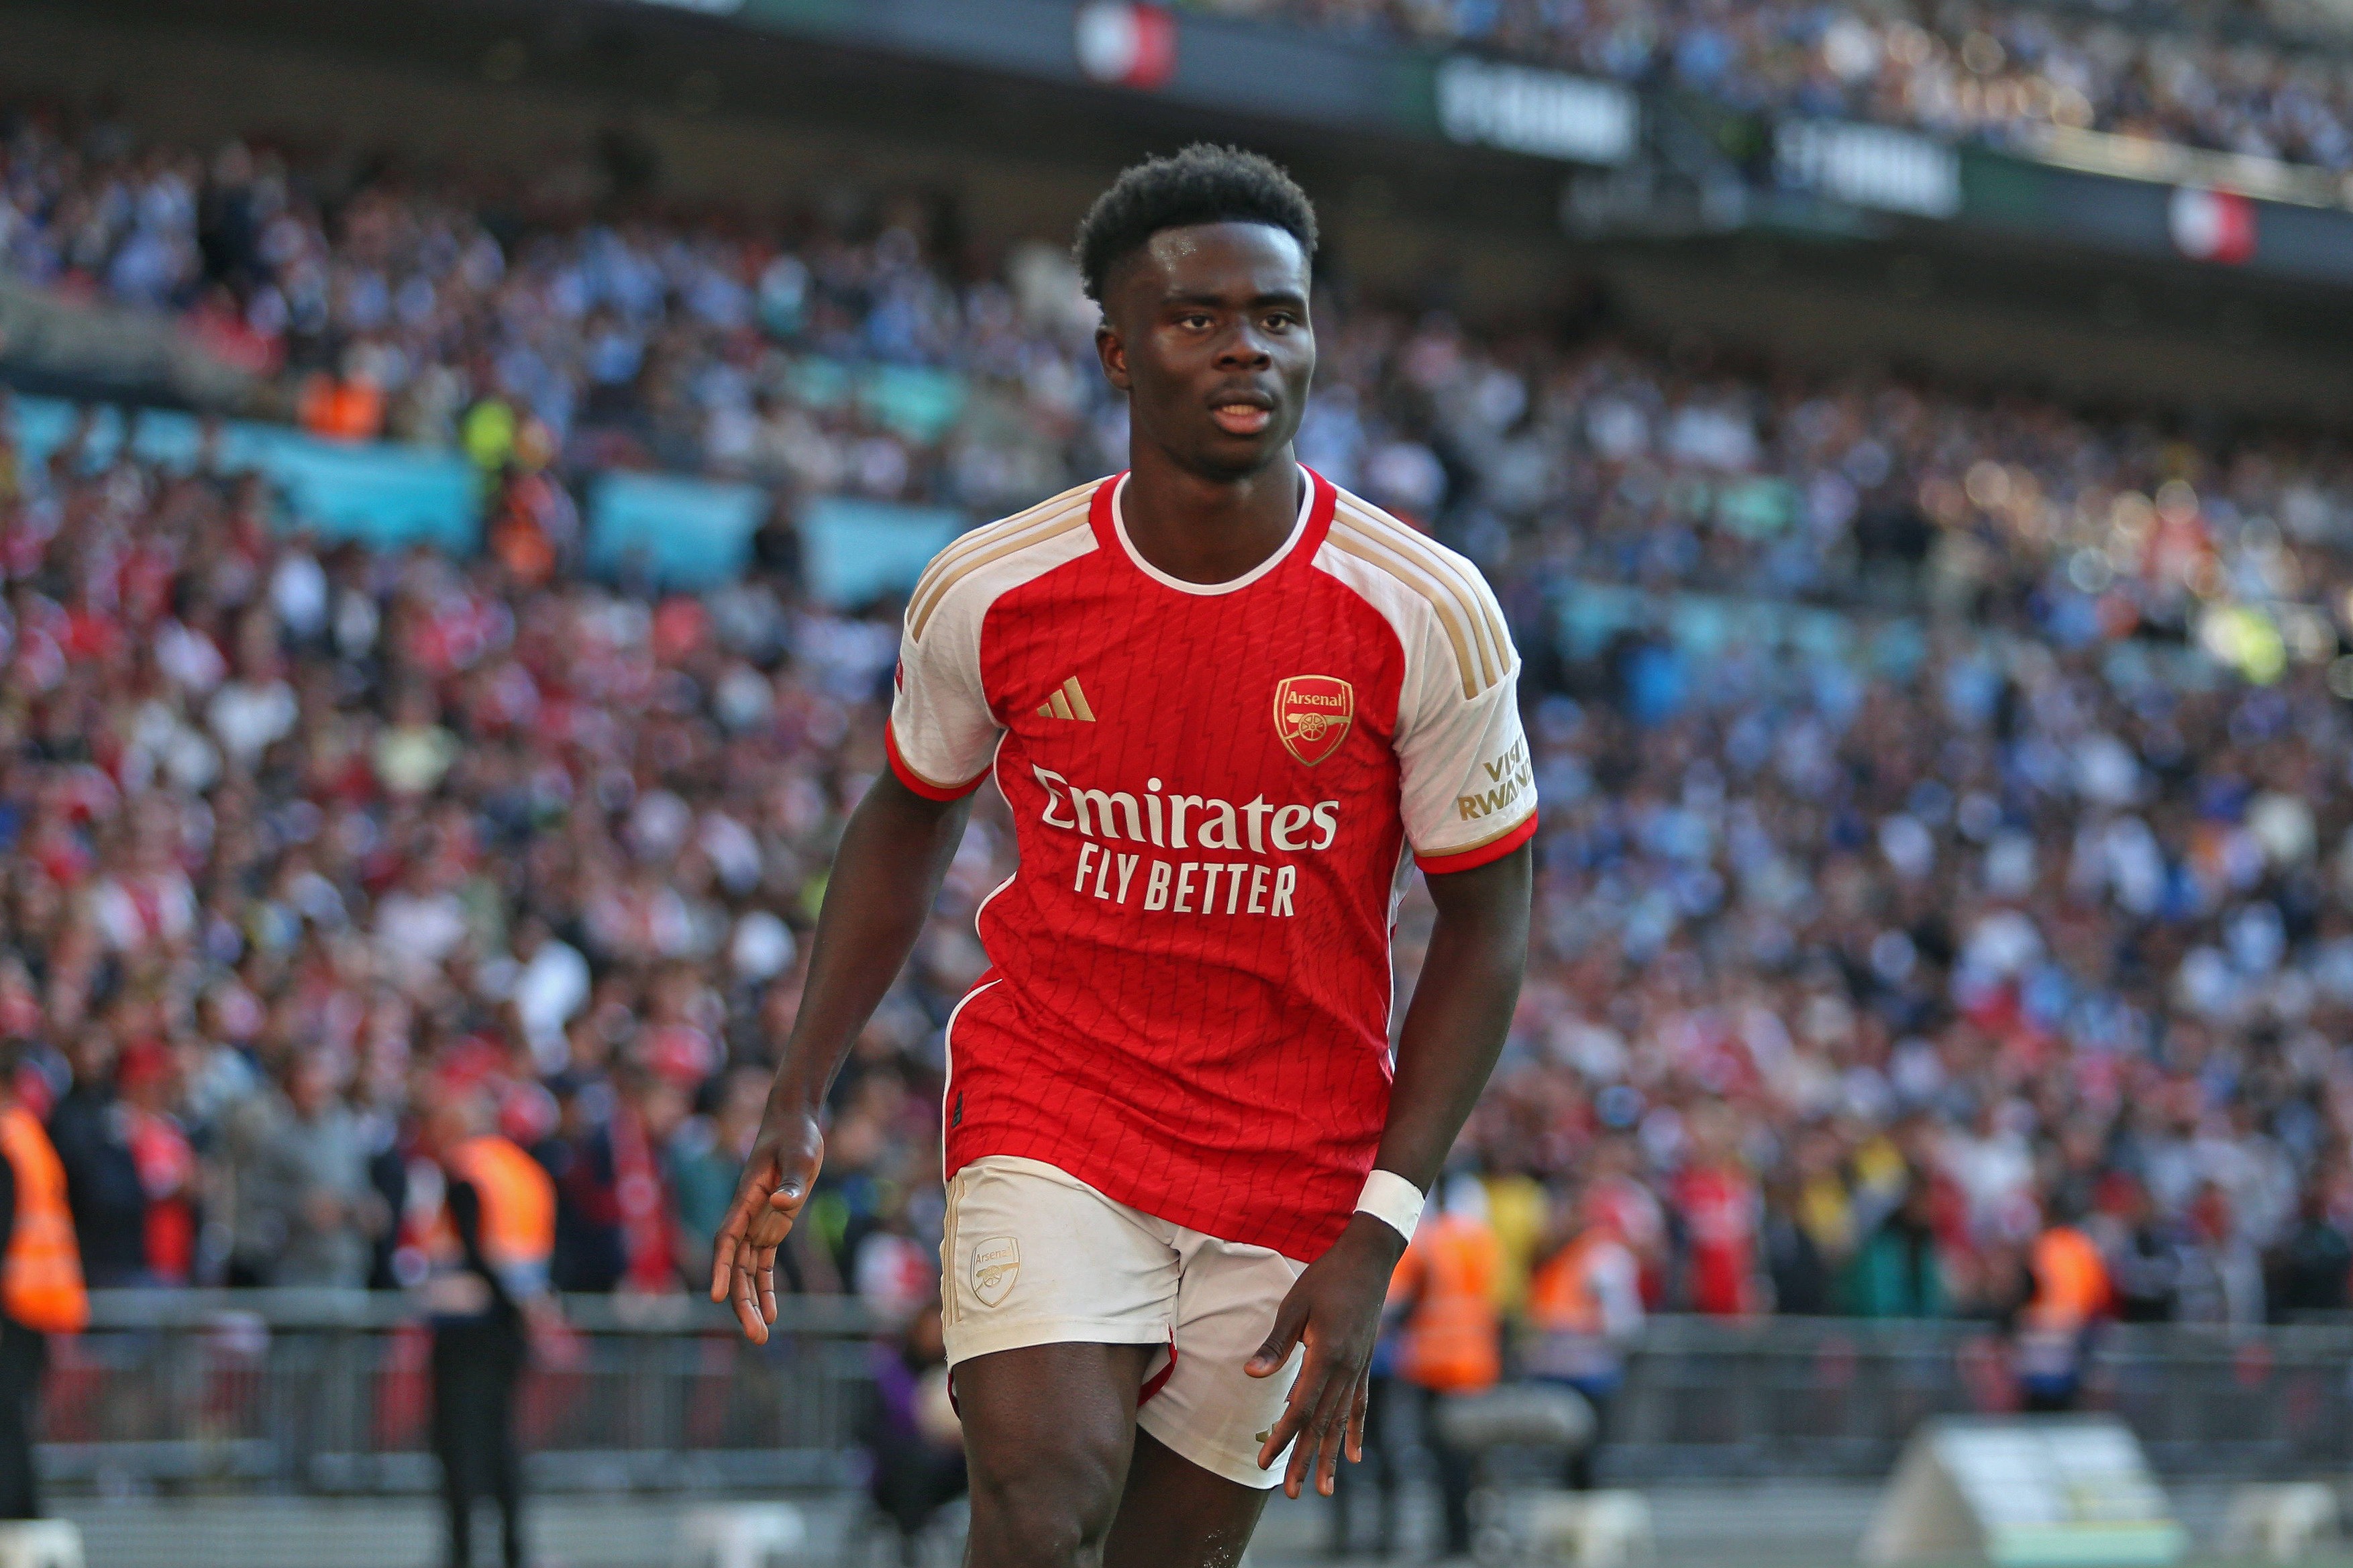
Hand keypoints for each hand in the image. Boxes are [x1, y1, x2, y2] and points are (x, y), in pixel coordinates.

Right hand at [707, 1108, 824, 1343]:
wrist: (794, 1121)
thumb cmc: (796, 1135)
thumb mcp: (801, 1154)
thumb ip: (792, 1181)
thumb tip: (784, 1205)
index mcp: (746, 1198)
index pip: (727, 1240)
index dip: (722, 1269)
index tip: (718, 1298)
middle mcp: (746, 1215)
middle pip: (736, 1265)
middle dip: (741, 1301)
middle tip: (755, 1336)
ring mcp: (757, 1222)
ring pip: (747, 1270)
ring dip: (752, 1302)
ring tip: (762, 1336)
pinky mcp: (771, 1225)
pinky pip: (763, 1263)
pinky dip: (766, 1287)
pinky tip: (772, 1314)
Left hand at [1246, 1213, 1406, 1498]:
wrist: (1369, 1259)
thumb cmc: (1326, 1277)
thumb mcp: (1294, 1305)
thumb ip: (1275, 1344)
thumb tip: (1251, 1374)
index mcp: (1326, 1355)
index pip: (1300, 1408)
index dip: (1282, 1437)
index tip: (1265, 1461)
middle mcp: (1346, 1369)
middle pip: (1321, 1424)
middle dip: (1305, 1459)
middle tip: (1294, 1493)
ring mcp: (1359, 1369)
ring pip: (1341, 1422)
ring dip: (1329, 1456)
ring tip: (1322, 1489)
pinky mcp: (1365, 1364)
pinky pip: (1359, 1405)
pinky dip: (1354, 1432)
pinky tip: (1352, 1456)